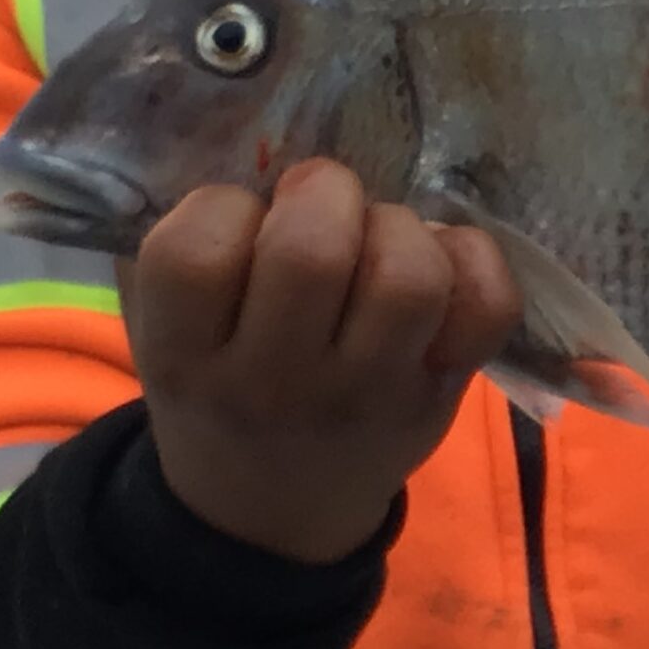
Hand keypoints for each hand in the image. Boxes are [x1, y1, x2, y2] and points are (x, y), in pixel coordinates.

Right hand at [121, 159, 521, 564]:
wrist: (267, 514)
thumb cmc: (214, 386)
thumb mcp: (161, 329)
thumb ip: (180, 244)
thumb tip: (234, 134)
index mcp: (185, 358)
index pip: (195, 249)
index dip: (222, 209)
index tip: (240, 225)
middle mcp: (275, 385)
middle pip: (312, 250)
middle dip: (321, 196)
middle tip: (317, 211)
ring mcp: (369, 395)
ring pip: (409, 273)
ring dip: (395, 229)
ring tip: (375, 240)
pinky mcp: (441, 394)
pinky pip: (487, 304)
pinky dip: (471, 260)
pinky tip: (435, 264)